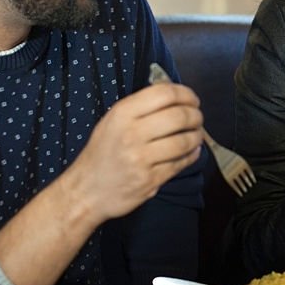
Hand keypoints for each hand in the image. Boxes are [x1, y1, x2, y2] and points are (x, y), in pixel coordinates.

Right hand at [69, 83, 202, 221]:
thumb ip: (140, 107)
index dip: (186, 94)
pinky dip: (191, 155)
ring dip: (197, 136)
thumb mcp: (112, 121)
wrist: (87, 190)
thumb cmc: (102, 153)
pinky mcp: (150, 180)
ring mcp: (141, 159)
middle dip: (196, 116)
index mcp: (122, 114)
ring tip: (196, 135)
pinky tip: (191, 151)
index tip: (192, 100)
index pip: (164, 94)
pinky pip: (180, 163)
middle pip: (179, 116)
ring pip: (184, 141)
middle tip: (198, 118)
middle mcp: (131, 134)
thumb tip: (173, 95)